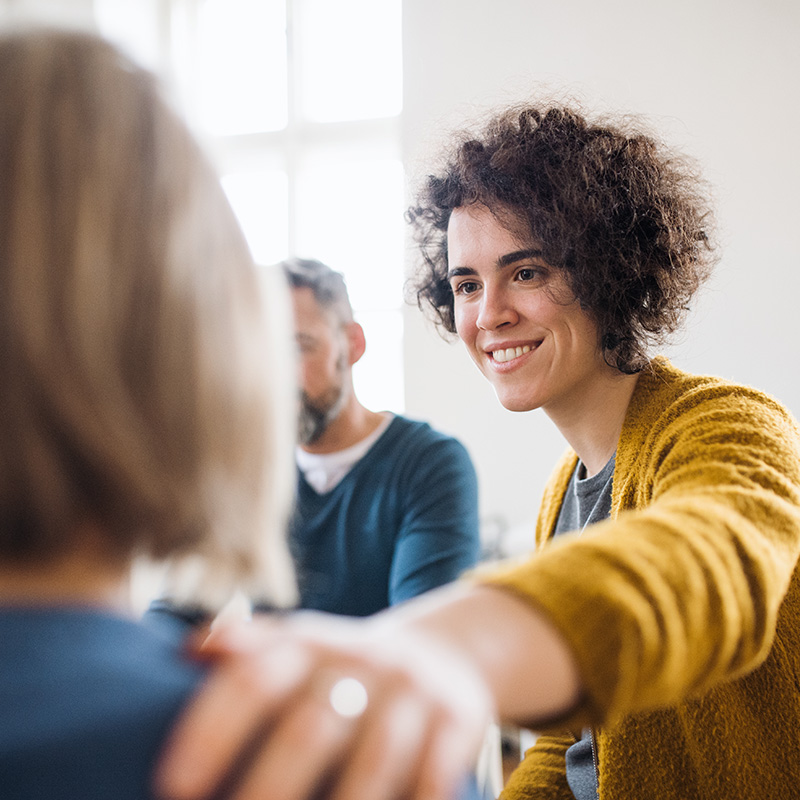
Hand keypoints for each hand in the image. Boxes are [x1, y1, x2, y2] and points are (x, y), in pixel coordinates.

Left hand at [154, 610, 494, 799]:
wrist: (441, 652)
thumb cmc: (345, 668)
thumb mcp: (300, 648)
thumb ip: (247, 651)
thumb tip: (186, 651)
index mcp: (308, 643)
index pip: (255, 677)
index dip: (212, 728)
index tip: (173, 784)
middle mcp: (360, 660)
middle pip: (310, 725)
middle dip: (268, 788)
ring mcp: (411, 690)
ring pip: (375, 757)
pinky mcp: (457, 719)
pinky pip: (435, 774)